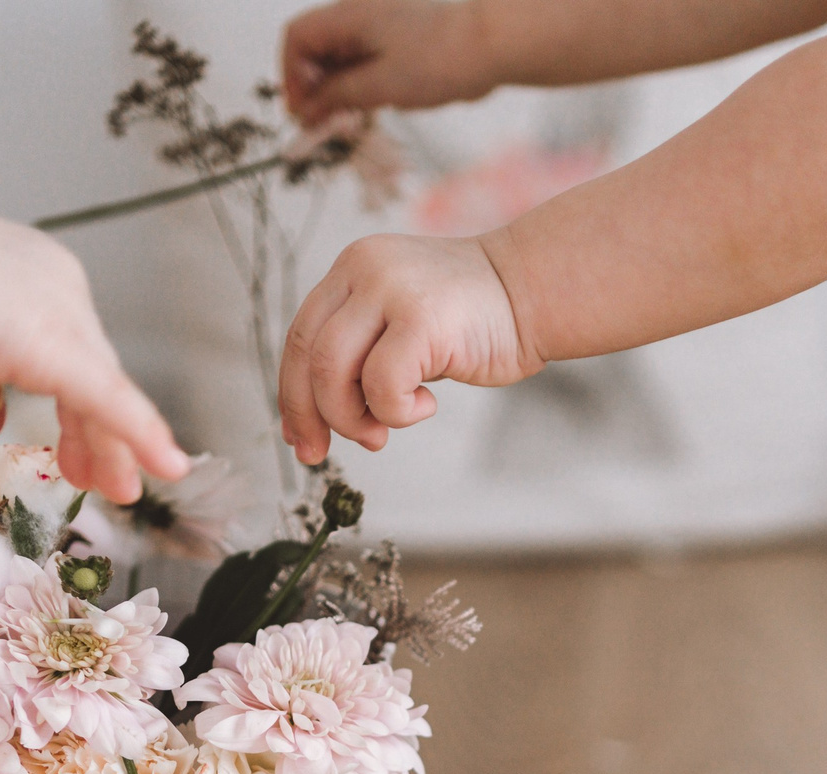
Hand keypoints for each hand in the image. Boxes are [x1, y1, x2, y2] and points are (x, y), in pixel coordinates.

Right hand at [0, 205, 187, 502]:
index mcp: (34, 280)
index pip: (69, 354)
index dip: (76, 406)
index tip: (74, 445)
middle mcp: (60, 290)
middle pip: (95, 375)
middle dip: (100, 435)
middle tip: (108, 479)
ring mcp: (62, 314)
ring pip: (103, 393)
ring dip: (114, 448)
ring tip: (119, 489)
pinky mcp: (56, 345)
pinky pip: (110, 400)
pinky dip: (139, 436)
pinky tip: (167, 467)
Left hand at [278, 233, 541, 461]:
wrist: (535, 293)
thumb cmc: (474, 321)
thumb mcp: (401, 324)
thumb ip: (361, 353)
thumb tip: (317, 416)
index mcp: (353, 269)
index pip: (300, 336)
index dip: (291, 394)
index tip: (299, 438)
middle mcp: (363, 270)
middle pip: (307, 355)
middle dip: (310, 415)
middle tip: (323, 452)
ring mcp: (390, 289)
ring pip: (332, 372)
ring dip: (352, 418)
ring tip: (383, 430)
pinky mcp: (420, 318)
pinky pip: (380, 385)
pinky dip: (397, 412)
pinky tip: (426, 404)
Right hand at [282, 0, 497, 125]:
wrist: (492, 43)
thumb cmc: (443, 57)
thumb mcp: (380, 86)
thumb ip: (337, 96)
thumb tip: (308, 108)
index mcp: (349, 15)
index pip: (298, 37)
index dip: (291, 75)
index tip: (301, 110)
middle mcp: (360, 13)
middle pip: (317, 48)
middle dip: (313, 87)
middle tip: (322, 125)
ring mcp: (380, 24)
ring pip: (341, 56)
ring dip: (336, 90)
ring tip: (346, 121)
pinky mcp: (399, 39)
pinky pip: (366, 60)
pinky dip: (359, 84)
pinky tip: (370, 107)